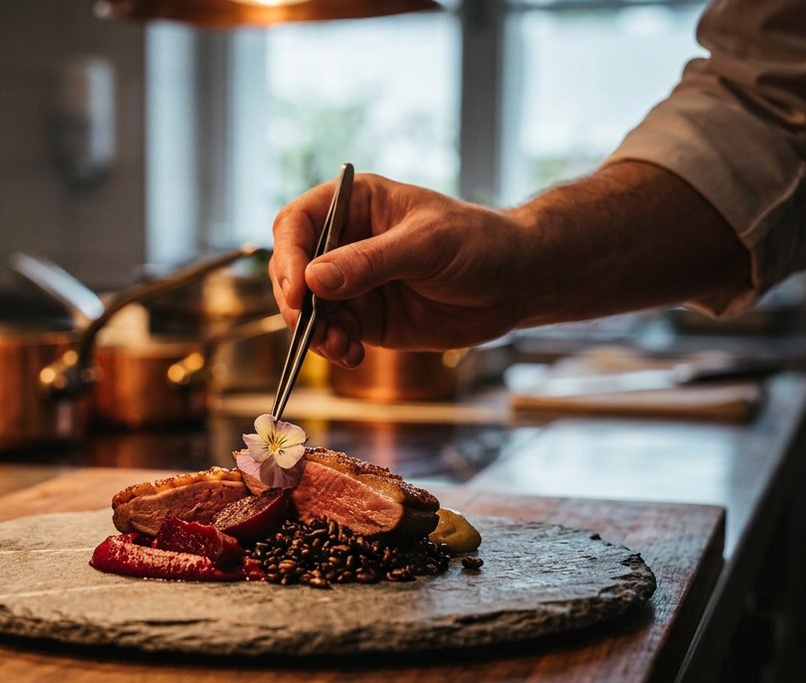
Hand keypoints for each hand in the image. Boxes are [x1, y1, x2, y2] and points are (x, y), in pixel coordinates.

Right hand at [269, 163, 750, 368]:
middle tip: (309, 327)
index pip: (298, 223)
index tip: (296, 289)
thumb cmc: (479, 244)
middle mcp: (345, 242)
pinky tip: (353, 355)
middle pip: (293, 269)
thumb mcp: (425, 246)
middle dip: (295, 301)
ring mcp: (353, 283)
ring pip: (308, 309)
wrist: (516, 283)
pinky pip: (332, 334)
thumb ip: (369, 262)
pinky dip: (334, 348)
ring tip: (341, 346)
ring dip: (314, 331)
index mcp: (355, 205)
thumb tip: (313, 279)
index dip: (288, 254)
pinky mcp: (366, 318)